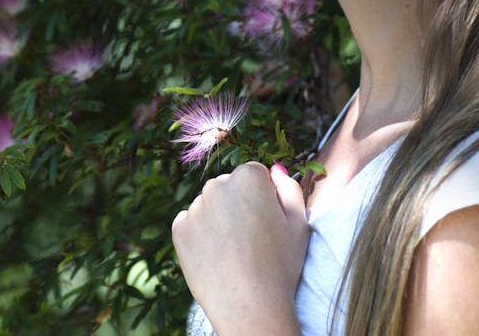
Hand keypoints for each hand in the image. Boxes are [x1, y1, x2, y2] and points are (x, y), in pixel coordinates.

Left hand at [172, 161, 308, 335]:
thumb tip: (275, 170)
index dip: (264, 198)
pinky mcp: (179, 229)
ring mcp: (195, 207)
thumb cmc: (280, 266)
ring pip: (209, 205)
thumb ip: (289, 189)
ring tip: (234, 251)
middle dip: (239, 204)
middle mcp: (217, 185)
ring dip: (219, 218)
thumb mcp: (299, 224)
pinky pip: (191, 223)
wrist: (249, 306)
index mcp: (249, 178)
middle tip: (252, 239)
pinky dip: (201, 234)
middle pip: (229, 187)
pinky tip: (217, 256)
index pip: (255, 174)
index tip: (268, 222)